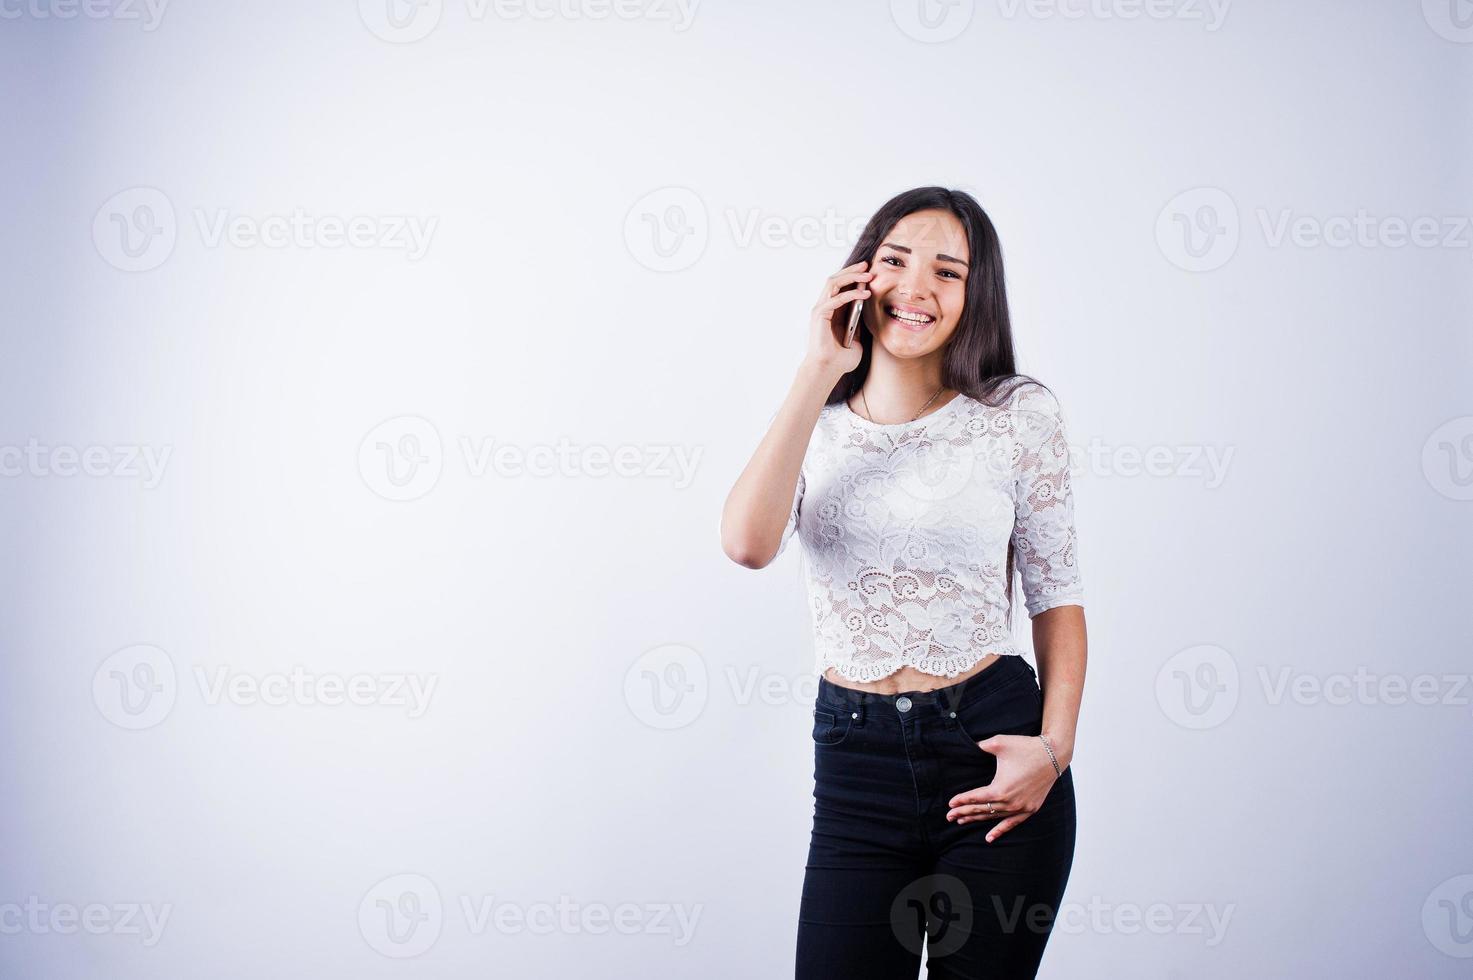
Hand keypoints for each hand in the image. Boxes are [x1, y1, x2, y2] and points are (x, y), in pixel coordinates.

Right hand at [803, 260, 870, 377]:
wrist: (828, 371)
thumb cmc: (840, 359)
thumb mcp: (857, 339)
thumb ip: (859, 325)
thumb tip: (870, 311)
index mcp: (832, 311)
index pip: (840, 285)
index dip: (854, 275)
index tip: (870, 270)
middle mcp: (824, 307)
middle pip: (835, 279)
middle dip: (852, 270)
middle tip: (868, 265)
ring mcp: (820, 310)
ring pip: (833, 283)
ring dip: (851, 277)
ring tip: (868, 275)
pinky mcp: (820, 315)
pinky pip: (836, 298)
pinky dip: (850, 294)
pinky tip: (864, 294)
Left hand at [945, 735, 1058, 842]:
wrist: (1053, 755)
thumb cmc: (1025, 747)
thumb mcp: (999, 743)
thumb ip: (980, 746)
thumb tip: (968, 746)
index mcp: (1000, 789)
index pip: (976, 798)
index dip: (961, 800)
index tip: (950, 804)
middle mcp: (1009, 802)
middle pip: (981, 809)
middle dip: (964, 812)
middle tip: (949, 817)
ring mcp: (1020, 808)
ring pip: (993, 817)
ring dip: (977, 819)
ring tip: (962, 821)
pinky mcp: (1030, 809)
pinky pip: (1011, 823)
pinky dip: (1000, 830)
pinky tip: (989, 837)